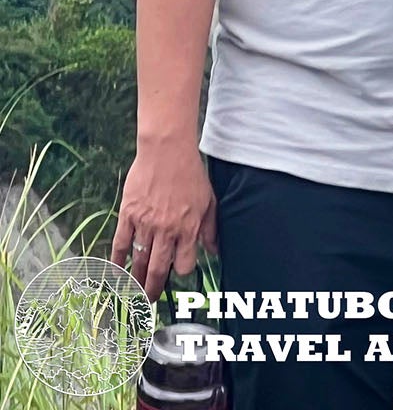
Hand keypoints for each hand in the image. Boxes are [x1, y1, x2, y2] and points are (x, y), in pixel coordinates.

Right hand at [113, 139, 217, 299]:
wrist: (167, 152)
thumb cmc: (191, 175)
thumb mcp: (209, 201)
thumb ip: (210, 229)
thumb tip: (215, 251)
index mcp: (189, 228)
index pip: (185, 263)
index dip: (183, 270)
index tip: (179, 272)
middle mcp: (167, 230)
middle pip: (159, 268)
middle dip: (154, 288)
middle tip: (149, 301)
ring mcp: (146, 224)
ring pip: (139, 260)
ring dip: (135, 280)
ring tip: (132, 294)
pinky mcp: (128, 215)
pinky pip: (120, 244)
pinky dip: (117, 261)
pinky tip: (115, 272)